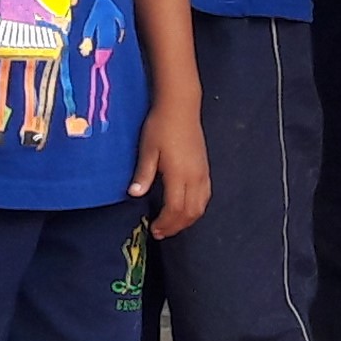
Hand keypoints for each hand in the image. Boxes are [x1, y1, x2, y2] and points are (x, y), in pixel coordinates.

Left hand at [132, 96, 211, 236]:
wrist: (181, 108)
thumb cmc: (160, 126)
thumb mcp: (147, 150)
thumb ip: (143, 174)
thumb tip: (135, 194)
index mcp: (179, 174)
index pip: (175, 208)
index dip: (165, 222)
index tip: (154, 229)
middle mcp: (195, 177)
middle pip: (191, 212)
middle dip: (176, 226)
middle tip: (161, 232)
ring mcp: (203, 173)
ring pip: (201, 206)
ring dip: (187, 220)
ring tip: (171, 225)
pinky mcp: (205, 168)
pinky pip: (205, 196)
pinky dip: (196, 208)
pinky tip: (185, 209)